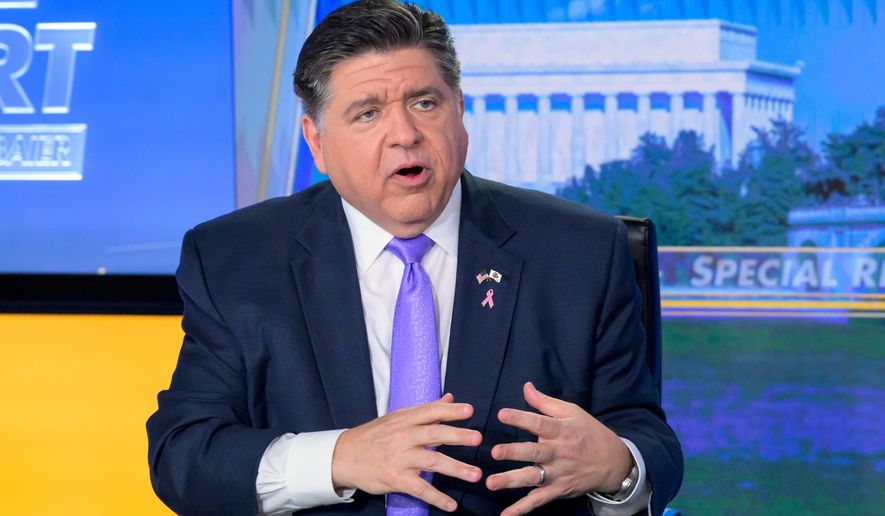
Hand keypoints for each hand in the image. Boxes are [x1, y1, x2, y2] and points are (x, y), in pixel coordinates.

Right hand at [331, 393, 482, 511]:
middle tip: (477, 438)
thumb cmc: (373, 436)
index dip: (450, 411)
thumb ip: (425, 410)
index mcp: (404, 419)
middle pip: (434, 434)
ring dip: (456, 469)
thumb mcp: (396, 418)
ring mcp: (400, 458)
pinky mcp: (396, 479)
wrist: (343, 456)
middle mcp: (403, 437)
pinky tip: (450, 505)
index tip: (469, 410)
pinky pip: (420, 489)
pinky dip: (436, 498)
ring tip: (475, 474)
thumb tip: (450, 398)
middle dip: (457, 436)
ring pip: (432, 462)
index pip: (430, 412)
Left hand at [486, 382, 632, 515]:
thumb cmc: (588, 432)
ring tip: (491, 482)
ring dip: (512, 480)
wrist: (613, 462)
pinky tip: (505, 515)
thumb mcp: (571, 412)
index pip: (539, 423)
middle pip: (534, 452)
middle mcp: (558, 453)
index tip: (501, 414)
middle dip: (514, 452)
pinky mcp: (558, 490)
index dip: (520, 418)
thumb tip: (525, 387)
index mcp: (561, 430)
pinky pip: (538, 500)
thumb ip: (545, 402)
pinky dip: (522, 509)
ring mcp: (558, 474)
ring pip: (533, 478)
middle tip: (495, 452)